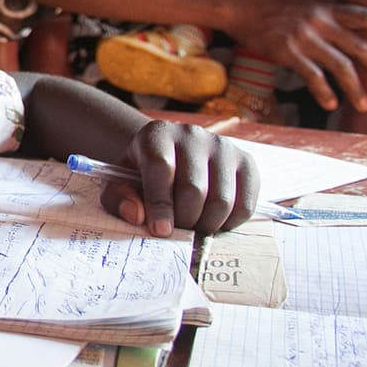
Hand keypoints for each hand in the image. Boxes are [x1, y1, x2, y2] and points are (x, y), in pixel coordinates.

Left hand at [98, 120, 257, 235]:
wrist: (172, 157)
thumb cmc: (143, 175)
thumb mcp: (120, 184)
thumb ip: (119, 199)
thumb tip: (136, 215)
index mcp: (157, 134)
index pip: (162, 169)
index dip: (160, 204)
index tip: (160, 231)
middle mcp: (193, 135)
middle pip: (195, 189)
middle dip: (184, 220)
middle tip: (176, 231)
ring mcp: (223, 147)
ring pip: (222, 199)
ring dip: (206, 224)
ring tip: (192, 227)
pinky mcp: (247, 163)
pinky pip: (245, 204)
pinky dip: (230, 223)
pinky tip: (213, 222)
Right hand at [228, 0, 366, 112]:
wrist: (237, 4)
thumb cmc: (270, 5)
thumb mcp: (305, 3)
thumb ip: (326, 16)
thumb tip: (345, 34)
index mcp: (327, 7)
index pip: (365, 18)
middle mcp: (320, 21)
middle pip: (360, 46)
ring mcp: (304, 37)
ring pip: (341, 66)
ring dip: (355, 89)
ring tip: (363, 105)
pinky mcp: (287, 51)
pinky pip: (313, 75)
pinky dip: (324, 92)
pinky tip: (330, 103)